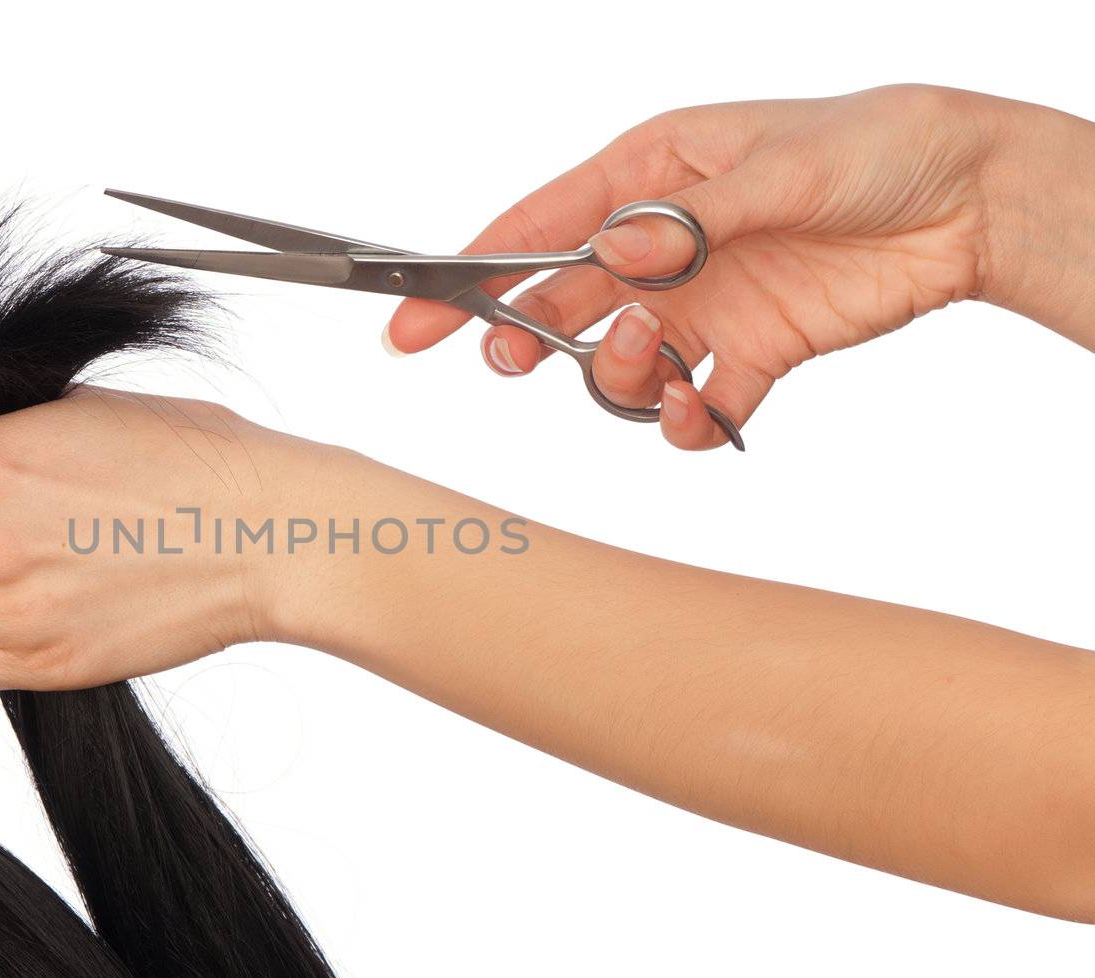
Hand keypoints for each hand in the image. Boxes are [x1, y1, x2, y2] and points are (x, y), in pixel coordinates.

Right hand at [385, 85, 1026, 449]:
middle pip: (562, 305)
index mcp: (650, 179)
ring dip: (619, 377)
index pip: (538, 229)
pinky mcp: (752, 353)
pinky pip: (699, 408)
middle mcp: (664, 248)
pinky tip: (708, 414)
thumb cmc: (872, 147)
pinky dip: (693, 425)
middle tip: (514, 359)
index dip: (470, 275)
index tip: (412, 321)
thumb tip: (614, 257)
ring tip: (660, 363)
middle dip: (528, 338)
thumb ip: (689, 223)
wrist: (969, 197)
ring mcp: (703, 305)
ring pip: (619, 364)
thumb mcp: (777, 169)